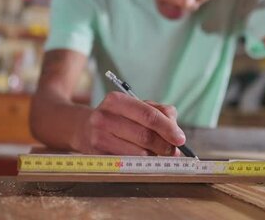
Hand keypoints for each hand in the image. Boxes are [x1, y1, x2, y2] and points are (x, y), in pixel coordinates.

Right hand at [70, 91, 185, 155]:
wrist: (83, 128)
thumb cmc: (118, 117)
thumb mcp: (136, 107)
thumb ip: (160, 113)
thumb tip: (176, 133)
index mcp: (116, 100)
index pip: (148, 115)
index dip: (168, 128)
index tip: (180, 139)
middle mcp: (104, 117)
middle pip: (144, 135)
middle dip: (164, 145)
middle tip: (174, 151)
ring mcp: (98, 136)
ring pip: (138, 152)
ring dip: (154, 156)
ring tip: (158, 153)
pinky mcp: (97, 154)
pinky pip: (128, 162)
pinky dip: (142, 163)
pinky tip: (145, 159)